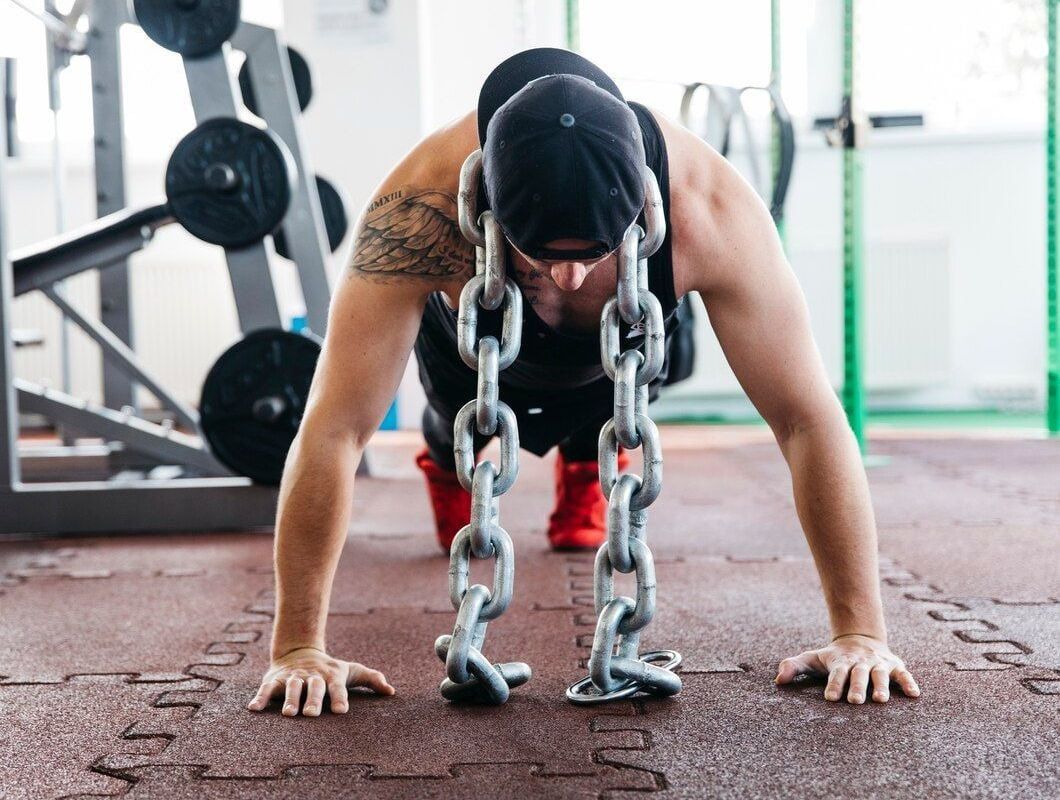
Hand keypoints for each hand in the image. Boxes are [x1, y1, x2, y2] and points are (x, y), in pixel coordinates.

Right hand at [247, 646, 395, 716]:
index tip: (341, 711)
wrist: (300, 651)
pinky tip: (254, 709)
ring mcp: (293, 677)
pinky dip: (260, 697)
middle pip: (314, 687)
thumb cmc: (330, 669)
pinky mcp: (275, 679)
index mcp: (331, 676)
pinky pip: (267, 688)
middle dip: (313, 700)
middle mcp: (312, 676)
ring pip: (291, 687)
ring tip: (289, 714)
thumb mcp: (351, 671)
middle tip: (311, 715)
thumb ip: (371, 679)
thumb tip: (391, 691)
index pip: (337, 687)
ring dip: (290, 699)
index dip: (340, 698)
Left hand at [774, 634, 920, 703]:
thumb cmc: (833, 657)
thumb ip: (795, 666)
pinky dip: (908, 683)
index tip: (829, 697)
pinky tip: (914, 694)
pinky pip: (903, 674)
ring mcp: (878, 663)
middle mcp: (860, 662)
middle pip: (858, 674)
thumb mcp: (813, 658)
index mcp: (841, 661)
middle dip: (856, 687)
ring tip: (880, 700)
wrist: (860, 639)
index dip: (833, 684)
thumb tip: (778, 680)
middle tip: (854, 701)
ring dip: (881, 686)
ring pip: (880, 674)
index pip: (836, 673)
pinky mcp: (894, 666)